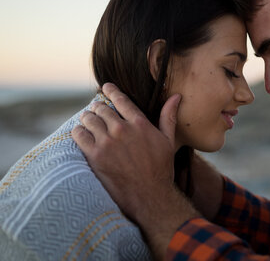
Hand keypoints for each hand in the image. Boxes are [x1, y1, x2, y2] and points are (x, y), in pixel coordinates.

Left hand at [72, 83, 199, 257]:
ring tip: (87, 120)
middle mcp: (122, 130)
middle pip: (102, 109)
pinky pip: (79, 135)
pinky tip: (81, 134)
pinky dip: (78, 132)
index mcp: (140, 124)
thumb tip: (176, 96)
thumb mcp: (168, 141)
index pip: (120, 99)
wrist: (150, 196)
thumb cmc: (162, 169)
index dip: (111, 91)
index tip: (105, 87)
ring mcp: (107, 142)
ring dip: (87, 118)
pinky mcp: (95, 156)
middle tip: (96, 110)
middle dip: (98, 107)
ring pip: (88, 119)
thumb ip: (168, 116)